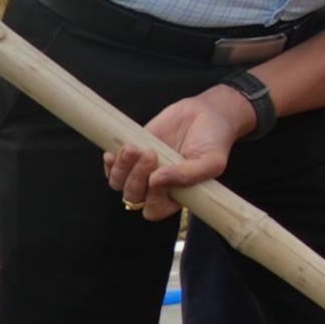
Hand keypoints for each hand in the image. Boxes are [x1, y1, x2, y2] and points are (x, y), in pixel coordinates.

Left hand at [105, 85, 253, 220]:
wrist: (206, 113)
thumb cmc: (213, 140)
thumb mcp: (211, 161)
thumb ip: (189, 175)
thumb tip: (156, 180)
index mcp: (177, 195)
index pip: (154, 209)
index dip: (152, 197)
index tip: (159, 175)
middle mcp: (157, 187)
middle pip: (133, 196)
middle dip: (137, 176)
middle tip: (150, 152)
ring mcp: (142, 171)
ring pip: (119, 183)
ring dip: (122, 168)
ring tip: (134, 147)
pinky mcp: (132, 154)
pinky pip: (112, 168)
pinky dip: (111, 163)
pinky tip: (117, 152)